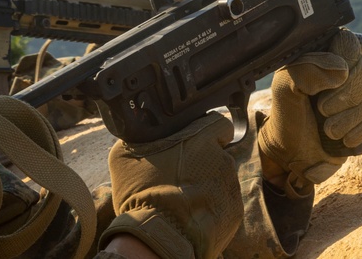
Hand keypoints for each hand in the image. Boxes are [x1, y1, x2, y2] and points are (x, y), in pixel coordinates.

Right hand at [101, 113, 243, 258]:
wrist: (158, 236)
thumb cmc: (142, 193)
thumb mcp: (126, 155)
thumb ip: (143, 139)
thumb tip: (140, 136)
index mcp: (201, 138)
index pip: (219, 124)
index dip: (208, 132)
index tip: (196, 142)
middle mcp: (222, 158)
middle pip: (218, 154)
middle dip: (203, 162)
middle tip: (181, 174)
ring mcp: (231, 186)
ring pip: (221, 179)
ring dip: (207, 184)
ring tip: (183, 198)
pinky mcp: (234, 212)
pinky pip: (224, 203)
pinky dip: (211, 207)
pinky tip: (191, 213)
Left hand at [258, 28, 361, 194]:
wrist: (291, 150)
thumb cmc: (286, 112)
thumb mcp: (284, 87)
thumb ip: (305, 71)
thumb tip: (342, 69)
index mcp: (324, 54)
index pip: (347, 40)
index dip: (344, 57)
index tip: (330, 77)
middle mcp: (346, 68)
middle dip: (346, 95)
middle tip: (322, 111)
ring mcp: (360, 91)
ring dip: (353, 116)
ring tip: (329, 131)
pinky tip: (346, 140)